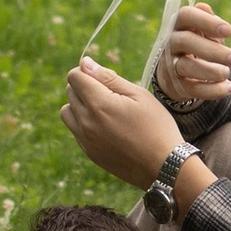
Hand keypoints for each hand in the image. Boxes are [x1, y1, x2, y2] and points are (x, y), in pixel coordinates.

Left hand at [61, 54, 183, 190]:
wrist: (164, 166)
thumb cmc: (156, 126)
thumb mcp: (138, 95)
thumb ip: (108, 78)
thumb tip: (85, 63)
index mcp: (99, 104)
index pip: (74, 76)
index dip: (88, 71)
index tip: (104, 77)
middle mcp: (86, 122)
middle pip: (70, 92)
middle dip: (85, 86)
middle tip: (111, 94)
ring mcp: (85, 140)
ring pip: (67, 112)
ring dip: (79, 105)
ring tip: (104, 109)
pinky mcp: (89, 153)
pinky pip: (75, 130)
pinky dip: (84, 123)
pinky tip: (107, 127)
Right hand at [155, 2, 230, 109]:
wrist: (176, 72)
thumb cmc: (196, 44)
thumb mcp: (202, 30)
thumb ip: (208, 22)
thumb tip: (208, 11)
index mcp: (178, 24)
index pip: (186, 15)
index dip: (206, 21)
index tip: (229, 30)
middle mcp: (170, 42)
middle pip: (186, 41)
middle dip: (213, 50)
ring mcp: (169, 64)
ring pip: (185, 66)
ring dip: (209, 71)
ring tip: (227, 73)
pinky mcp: (174, 85)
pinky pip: (191, 88)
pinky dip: (211, 90)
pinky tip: (227, 88)